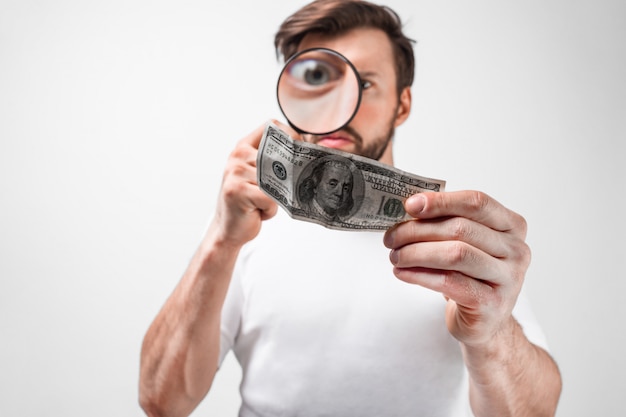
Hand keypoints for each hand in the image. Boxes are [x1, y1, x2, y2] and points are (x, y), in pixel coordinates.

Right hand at [210, 120, 298, 246]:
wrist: (228, 229)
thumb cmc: (249, 201)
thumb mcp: (259, 176)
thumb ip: (276, 161)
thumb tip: (311, 150)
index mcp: (243, 147)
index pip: (272, 126)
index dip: (291, 137)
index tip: (298, 153)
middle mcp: (237, 156)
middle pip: (280, 156)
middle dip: (287, 177)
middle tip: (280, 191)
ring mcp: (235, 173)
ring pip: (278, 180)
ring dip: (277, 198)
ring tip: (262, 204)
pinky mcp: (237, 192)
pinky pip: (271, 198)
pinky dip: (270, 211)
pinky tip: (257, 212)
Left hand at [383, 191, 530, 346]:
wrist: (485, 320)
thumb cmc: (470, 274)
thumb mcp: (465, 243)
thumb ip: (446, 222)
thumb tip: (411, 207)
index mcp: (512, 226)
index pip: (476, 203)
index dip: (441, 202)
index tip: (410, 205)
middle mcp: (517, 250)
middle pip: (461, 229)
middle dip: (418, 231)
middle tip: (391, 238)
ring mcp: (508, 278)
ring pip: (455, 254)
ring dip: (416, 253)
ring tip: (395, 256)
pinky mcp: (492, 304)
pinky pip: (449, 282)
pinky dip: (419, 275)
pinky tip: (402, 273)